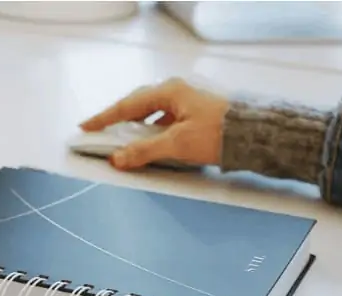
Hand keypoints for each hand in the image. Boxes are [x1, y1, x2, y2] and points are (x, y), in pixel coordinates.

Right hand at [79, 77, 229, 169]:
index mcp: (169, 92)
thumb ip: (143, 151)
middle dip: (117, 120)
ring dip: (135, 127)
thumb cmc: (219, 133)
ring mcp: (187, 102)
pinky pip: (164, 120)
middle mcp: (176, 92)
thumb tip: (118, 158)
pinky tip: (151, 143)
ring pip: (151, 113)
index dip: (104, 118)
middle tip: (100, 132)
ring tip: (122, 141)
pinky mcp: (195, 114)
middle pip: (137, 105)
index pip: (127, 106)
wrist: (255, 135)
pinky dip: (151, 131)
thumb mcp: (176, 144)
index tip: (86, 126)